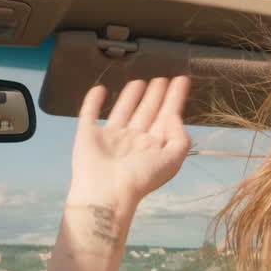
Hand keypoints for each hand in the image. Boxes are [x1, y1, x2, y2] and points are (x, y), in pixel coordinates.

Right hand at [68, 76, 191, 205]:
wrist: (106, 194)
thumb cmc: (140, 180)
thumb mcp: (172, 161)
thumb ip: (180, 138)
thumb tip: (175, 116)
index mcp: (153, 147)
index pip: (167, 116)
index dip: (175, 98)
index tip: (183, 80)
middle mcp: (133, 141)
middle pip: (147, 111)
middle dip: (156, 95)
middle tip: (162, 77)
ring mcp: (110, 138)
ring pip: (123, 110)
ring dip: (131, 96)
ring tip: (140, 80)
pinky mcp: (88, 135)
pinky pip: (90, 113)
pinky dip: (93, 101)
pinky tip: (100, 89)